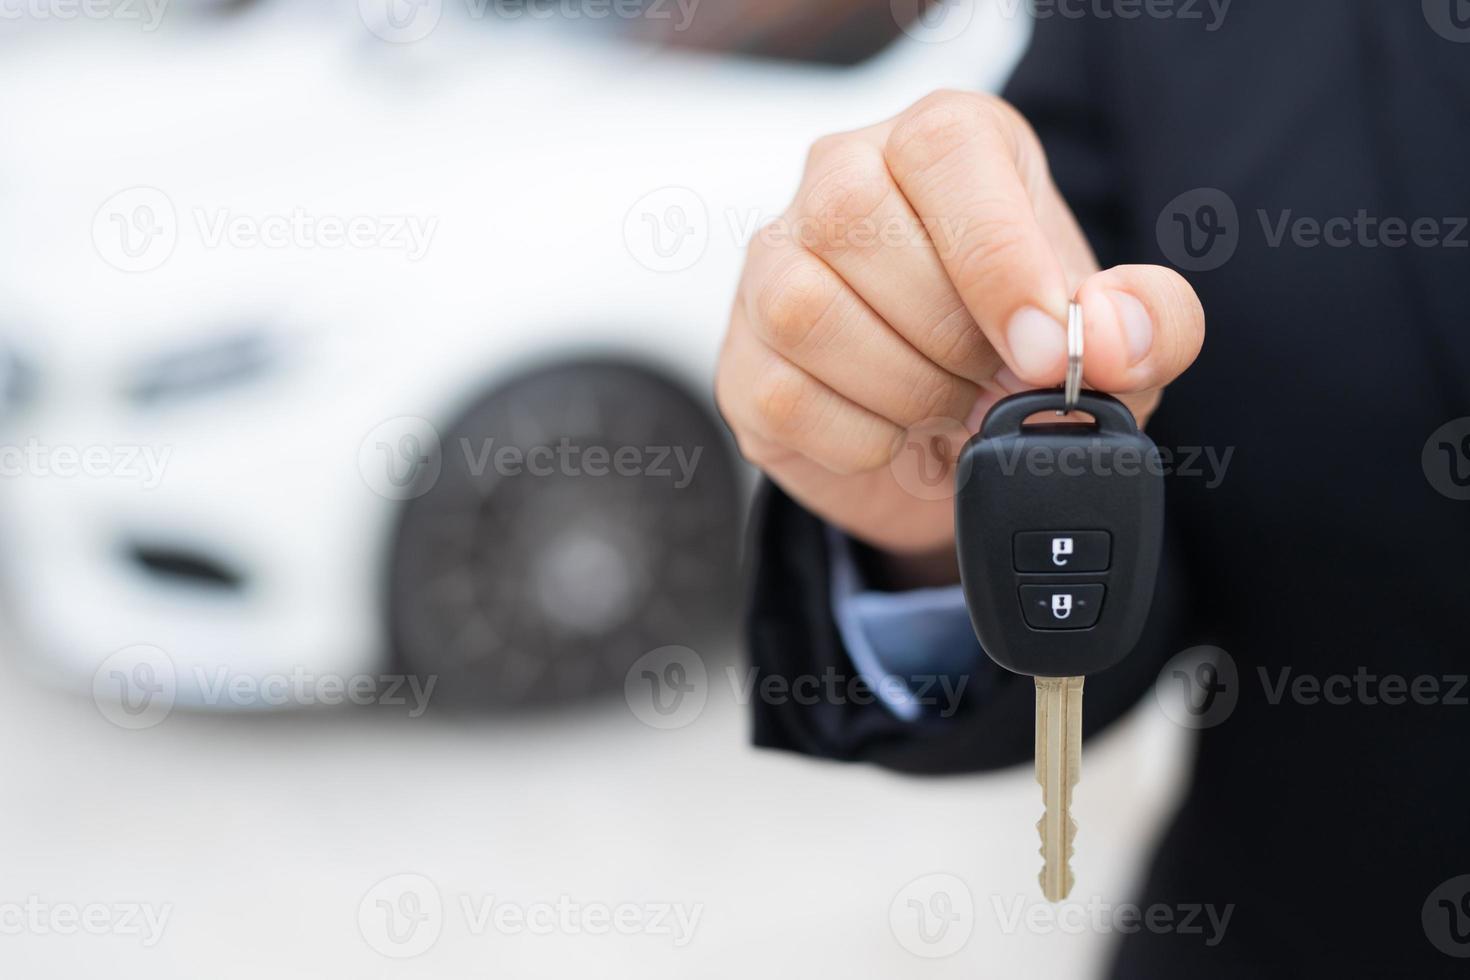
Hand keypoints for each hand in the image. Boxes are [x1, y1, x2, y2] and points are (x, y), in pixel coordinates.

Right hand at [715, 90, 1203, 583]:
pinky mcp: (742, 357)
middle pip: (857, 226)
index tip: (1040, 349)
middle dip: (947, 338)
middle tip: (995, 388)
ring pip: (806, 309)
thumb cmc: (1024, 359)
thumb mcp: (1116, 342)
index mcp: (942, 142)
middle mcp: (840, 179)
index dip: (995, 257)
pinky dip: (861, 439)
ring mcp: (774, 267)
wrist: (951, 445)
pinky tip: (897, 434)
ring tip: (949, 409)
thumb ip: (1150, 323)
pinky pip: (784, 394)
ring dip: (903, 388)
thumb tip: (1111, 335)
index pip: (942, 152)